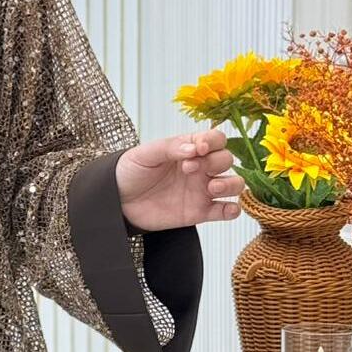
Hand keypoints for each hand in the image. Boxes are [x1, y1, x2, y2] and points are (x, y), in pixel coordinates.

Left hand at [115, 127, 242, 232]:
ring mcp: (201, 190)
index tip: (198, 148)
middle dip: (215, 162)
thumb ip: (170, 148)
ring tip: (211, 188)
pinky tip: (227, 209)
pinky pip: (226, 211)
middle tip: (189, 169)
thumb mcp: (146, 154)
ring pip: (234, 184)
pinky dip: (233, 210)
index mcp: (189, 149)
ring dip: (230, 184)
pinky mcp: (199, 212)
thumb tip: (193, 148)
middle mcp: (200, 168)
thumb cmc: (131, 172)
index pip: (216, 139)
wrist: (117, 200)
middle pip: (227, 159)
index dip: (213, 141)